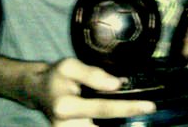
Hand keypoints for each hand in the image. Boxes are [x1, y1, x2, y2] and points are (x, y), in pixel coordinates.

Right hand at [31, 58, 155, 125]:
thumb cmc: (55, 77)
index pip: (104, 109)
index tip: (149, 106)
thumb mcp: (69, 66)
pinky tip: (123, 120)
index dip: (129, 108)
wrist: (37, 92)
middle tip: (147, 112)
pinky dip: (110, 125)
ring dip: (120, 125)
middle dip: (126, 124)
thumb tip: (116, 84)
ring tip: (138, 115)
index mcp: (66, 107)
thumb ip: (92, 74)